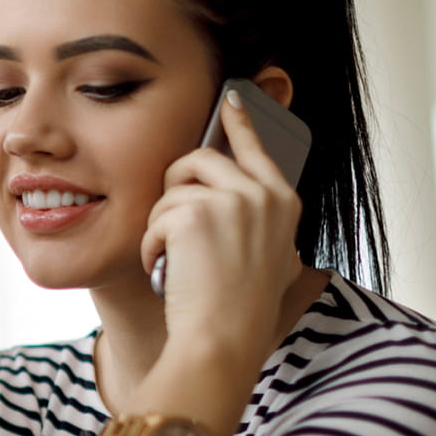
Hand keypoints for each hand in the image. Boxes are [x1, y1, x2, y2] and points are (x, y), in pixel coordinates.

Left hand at [141, 88, 304, 365]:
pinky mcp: (194, 211)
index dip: (240, 121)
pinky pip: (154, 218)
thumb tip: (248, 199)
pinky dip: (152, 249)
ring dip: (162, 228)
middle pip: (198, 160)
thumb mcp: (270, 261)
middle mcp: (262, 194)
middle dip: (174, 191)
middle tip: (174, 232)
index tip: (232, 96)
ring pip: (172, 190)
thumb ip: (262, 225)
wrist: (223, 340)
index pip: (257, 148)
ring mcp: (231, 200)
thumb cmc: (241, 313)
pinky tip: (169, 273)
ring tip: (179, 264)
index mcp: (284, 203)